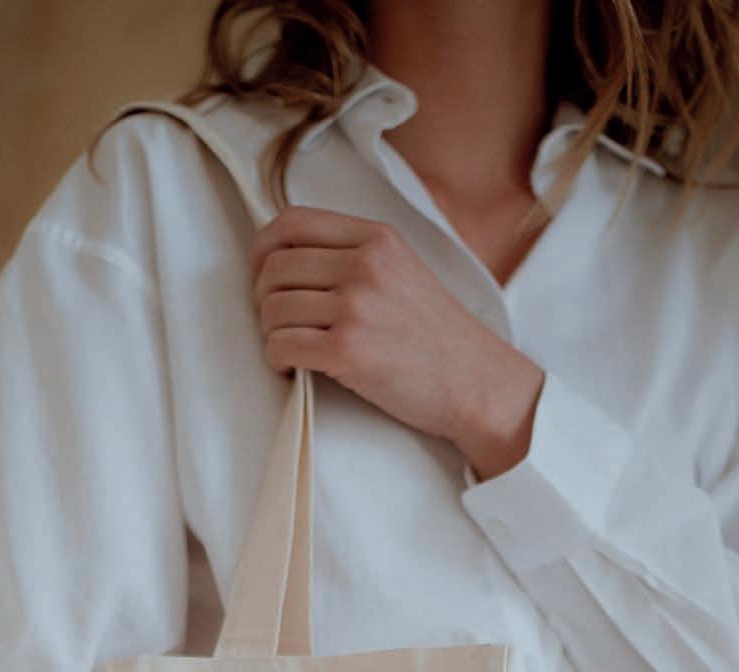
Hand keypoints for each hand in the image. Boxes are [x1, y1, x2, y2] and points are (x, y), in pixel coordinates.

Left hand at [250, 204, 544, 478]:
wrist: (476, 382)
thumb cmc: (438, 336)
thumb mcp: (404, 271)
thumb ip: (356, 256)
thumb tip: (292, 258)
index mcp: (376, 239)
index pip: (293, 223)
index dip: (263, 248)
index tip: (261, 272)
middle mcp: (364, 266)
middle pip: (275, 268)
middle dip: (261, 298)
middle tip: (276, 322)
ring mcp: (356, 308)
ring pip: (273, 309)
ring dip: (270, 333)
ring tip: (290, 347)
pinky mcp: (347, 351)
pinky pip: (282, 346)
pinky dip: (277, 360)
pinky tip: (292, 367)